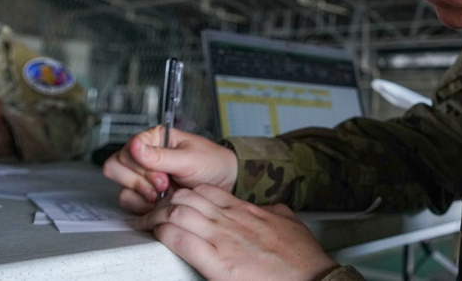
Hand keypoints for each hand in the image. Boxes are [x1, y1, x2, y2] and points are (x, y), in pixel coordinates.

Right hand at [103, 127, 238, 214]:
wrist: (225, 182)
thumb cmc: (211, 163)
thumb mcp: (189, 158)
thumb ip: (161, 155)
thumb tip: (134, 145)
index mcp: (153, 139)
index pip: (126, 151)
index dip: (140, 166)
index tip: (162, 174)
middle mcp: (144, 156)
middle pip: (117, 168)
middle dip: (140, 181)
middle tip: (164, 185)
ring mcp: (143, 176)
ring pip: (121, 186)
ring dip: (142, 194)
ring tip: (165, 194)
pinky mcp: (145, 194)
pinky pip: (129, 202)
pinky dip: (143, 205)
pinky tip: (161, 202)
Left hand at [137, 184, 338, 280]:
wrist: (313, 279)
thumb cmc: (303, 257)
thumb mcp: (289, 222)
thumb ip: (272, 212)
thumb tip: (265, 209)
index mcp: (245, 210)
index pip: (204, 190)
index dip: (183, 194)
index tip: (174, 202)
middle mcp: (231, 220)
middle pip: (185, 197)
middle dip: (163, 203)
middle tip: (152, 214)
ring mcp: (224, 239)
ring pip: (178, 213)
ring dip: (157, 217)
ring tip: (148, 224)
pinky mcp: (219, 264)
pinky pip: (181, 241)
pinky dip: (165, 236)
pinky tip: (159, 238)